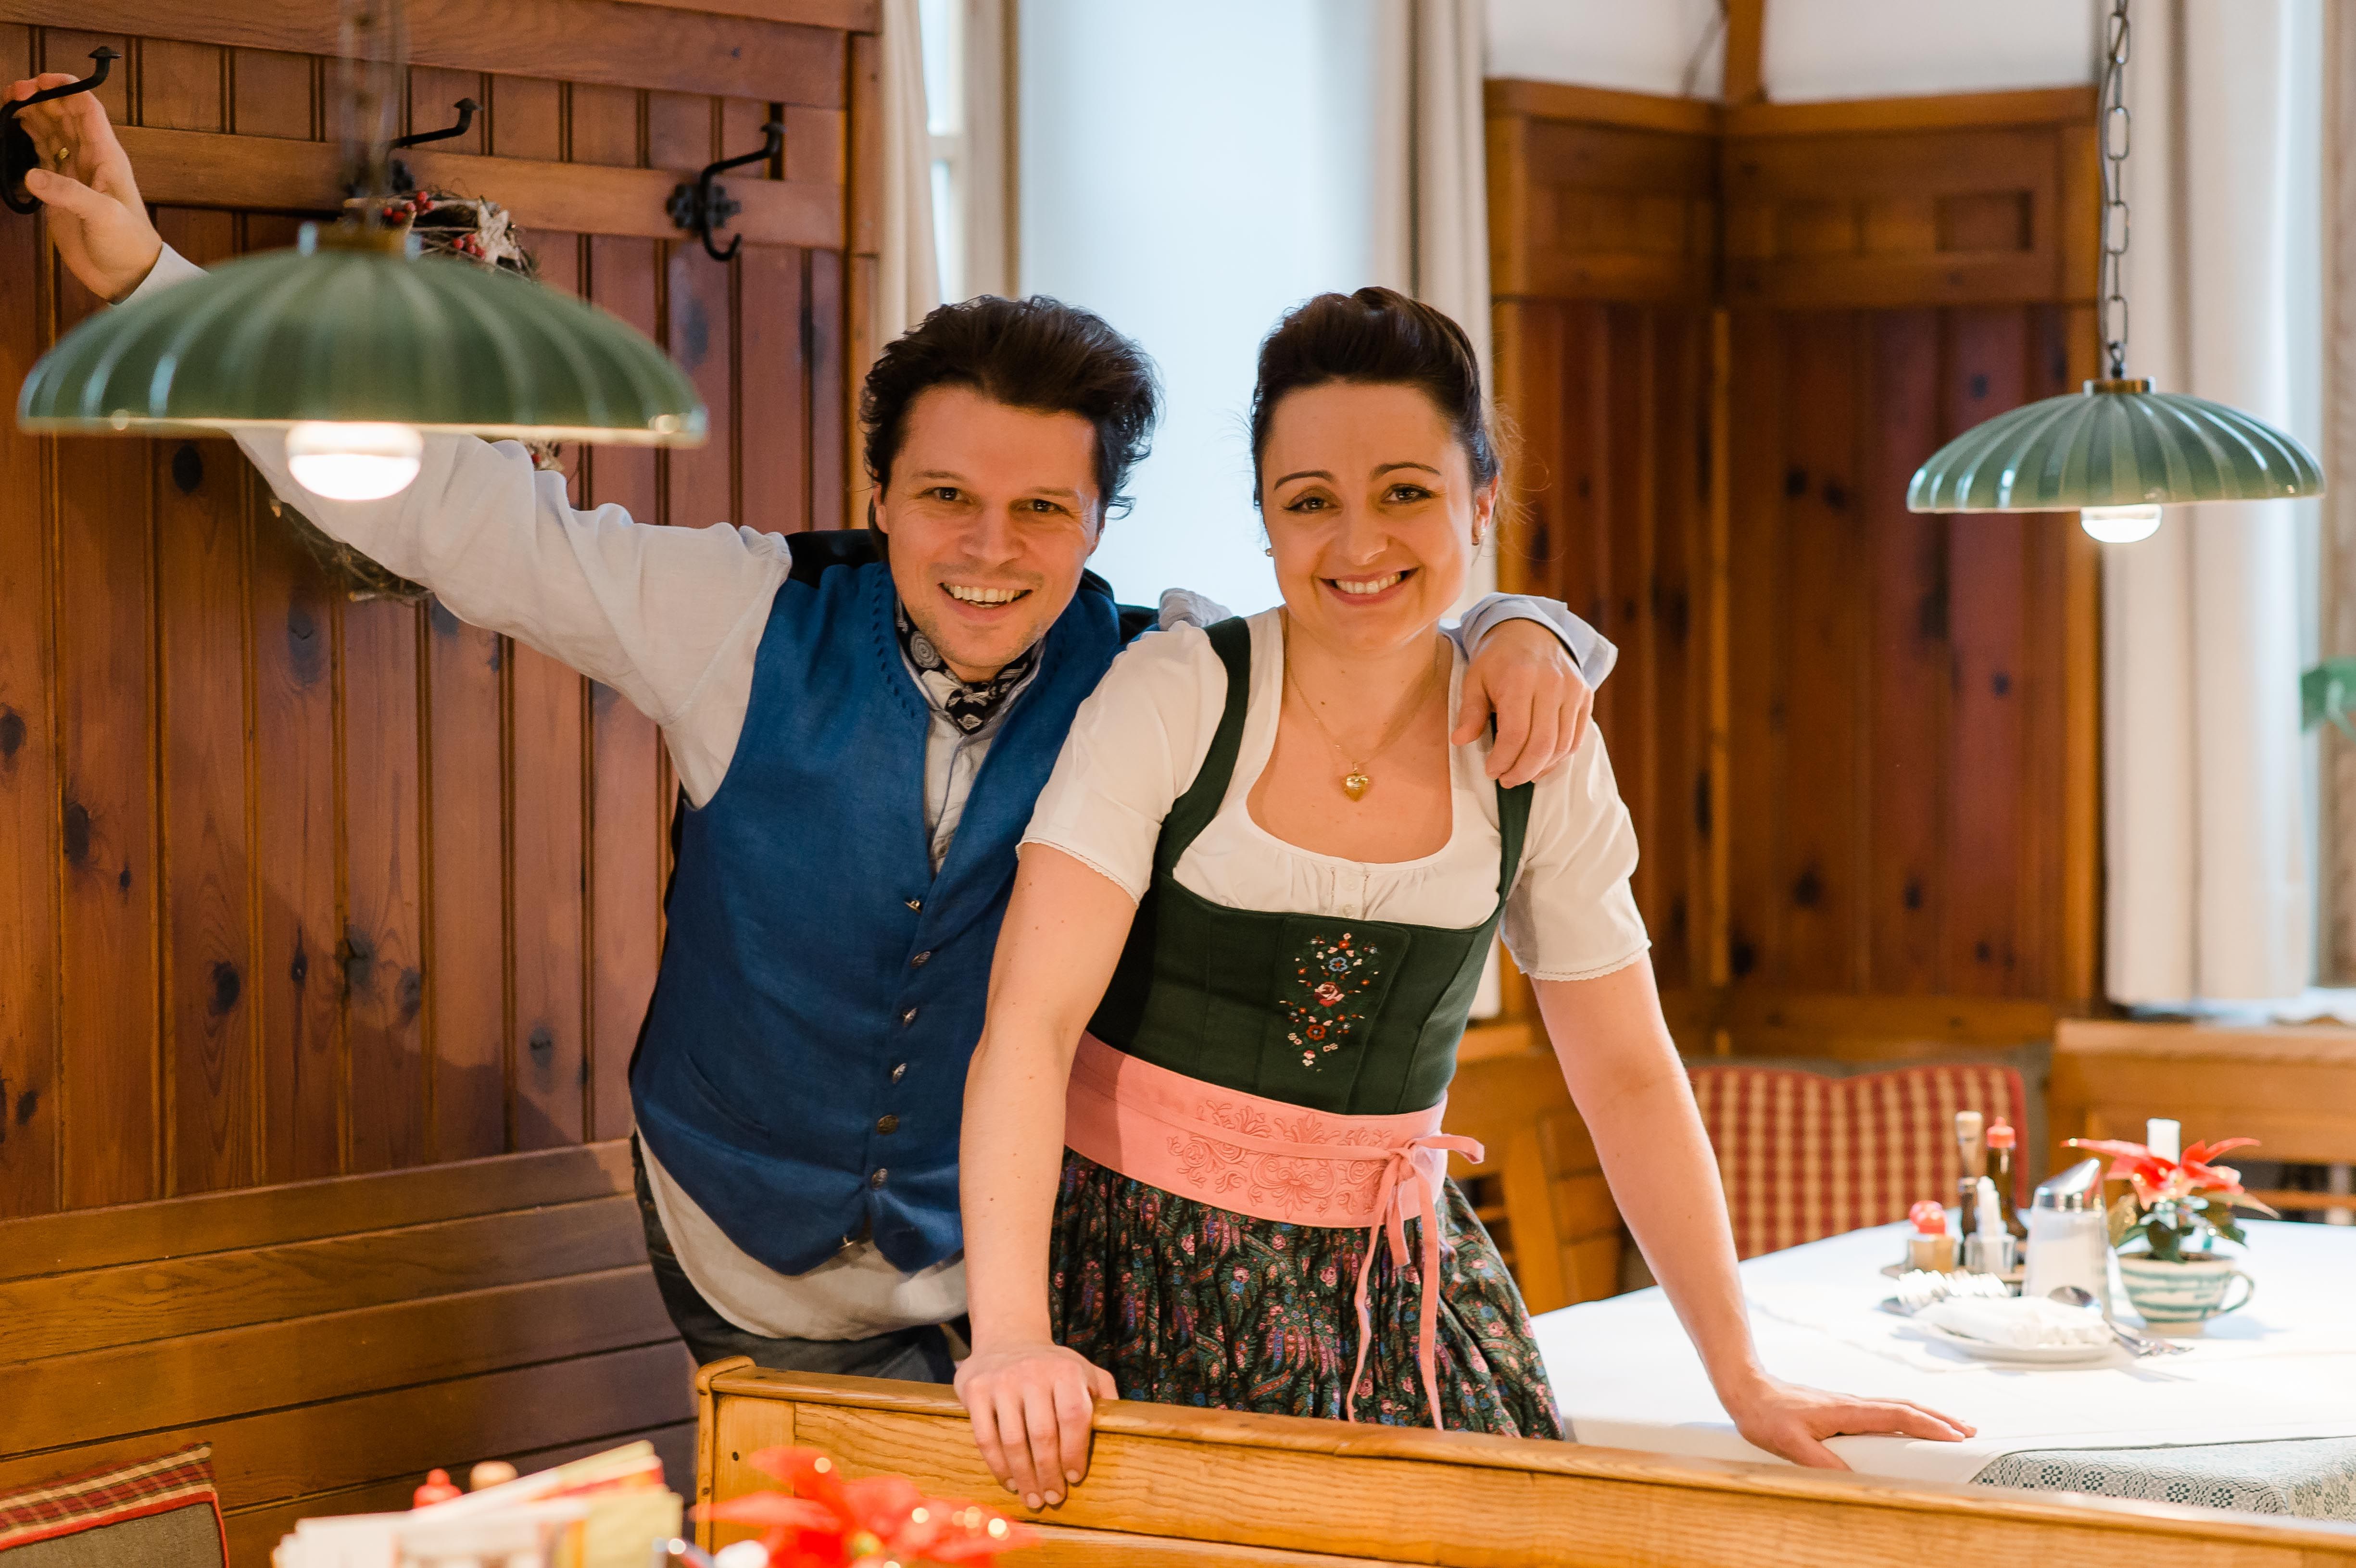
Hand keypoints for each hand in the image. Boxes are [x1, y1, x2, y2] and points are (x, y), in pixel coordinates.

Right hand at [8, 74, 161, 301]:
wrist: (128, 276)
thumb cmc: (127, 244)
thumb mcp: (104, 216)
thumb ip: (69, 193)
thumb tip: (32, 174)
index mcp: (106, 156)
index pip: (87, 109)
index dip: (65, 88)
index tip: (38, 79)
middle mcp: (89, 159)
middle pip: (63, 115)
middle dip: (40, 98)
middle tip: (12, 92)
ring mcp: (74, 174)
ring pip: (51, 133)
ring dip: (31, 116)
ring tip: (7, 105)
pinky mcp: (61, 192)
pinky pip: (41, 157)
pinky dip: (26, 143)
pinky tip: (11, 135)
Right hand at [954, 1340, 1116, 1508]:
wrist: (1007, 1340)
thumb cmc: (1053, 1367)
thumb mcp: (1085, 1370)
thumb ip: (1105, 1394)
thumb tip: (1121, 1427)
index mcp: (1066, 1370)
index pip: (1074, 1416)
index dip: (1075, 1452)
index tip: (1076, 1477)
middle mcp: (1033, 1373)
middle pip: (1043, 1434)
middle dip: (1049, 1474)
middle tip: (1053, 1498)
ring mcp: (1001, 1381)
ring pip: (1013, 1441)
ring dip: (1024, 1477)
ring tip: (1033, 1498)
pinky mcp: (975, 1391)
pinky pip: (985, 1437)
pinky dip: (998, 1466)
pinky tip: (1010, 1481)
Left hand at [1454, 618, 1591, 784]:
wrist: (1530, 631)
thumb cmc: (1497, 659)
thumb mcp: (1475, 679)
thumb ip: (1470, 711)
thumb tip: (1459, 741)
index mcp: (1520, 678)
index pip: (1515, 733)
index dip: (1503, 760)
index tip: (1491, 771)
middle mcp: (1551, 684)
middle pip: (1542, 744)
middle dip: (1522, 770)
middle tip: (1507, 780)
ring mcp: (1572, 689)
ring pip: (1562, 745)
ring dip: (1541, 768)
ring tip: (1522, 775)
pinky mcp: (1585, 695)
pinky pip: (1576, 738)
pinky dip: (1559, 757)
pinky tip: (1541, 764)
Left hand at [1721, 1377, 1974, 1469]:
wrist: (1749, 1390)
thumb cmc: (1767, 1415)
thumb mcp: (1789, 1443)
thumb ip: (1819, 1461)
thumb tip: (1851, 1478)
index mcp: (1847, 1410)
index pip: (1896, 1415)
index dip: (1927, 1425)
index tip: (1955, 1436)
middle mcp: (1853, 1404)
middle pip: (1906, 1407)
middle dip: (1939, 1419)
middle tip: (1970, 1432)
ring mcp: (1849, 1405)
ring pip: (1896, 1407)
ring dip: (1926, 1416)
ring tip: (1953, 1429)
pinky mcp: (1843, 1409)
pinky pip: (1884, 1412)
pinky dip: (1906, 1417)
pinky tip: (1910, 1427)